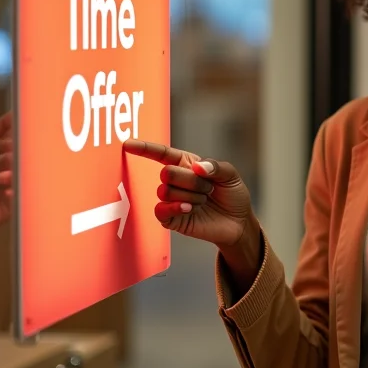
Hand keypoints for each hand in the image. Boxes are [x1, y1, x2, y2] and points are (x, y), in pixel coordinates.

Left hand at [0, 111, 12, 246]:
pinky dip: (17, 189)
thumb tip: (14, 157)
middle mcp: (4, 156)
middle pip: (20, 144)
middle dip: (18, 148)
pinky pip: (26, 187)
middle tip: (13, 154)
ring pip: (25, 165)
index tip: (25, 117)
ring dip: (15, 171)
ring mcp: (13, 173)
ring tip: (0, 179)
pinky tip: (7, 193)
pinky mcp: (19, 192)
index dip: (15, 120)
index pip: (5, 126)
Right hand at [123, 139, 253, 247]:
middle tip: (208, 189)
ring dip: (191, 196)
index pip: (162, 154)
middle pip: (167, 173)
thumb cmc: (233, 194)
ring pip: (166, 191)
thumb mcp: (230, 174)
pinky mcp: (171, 218)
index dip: (145, 148)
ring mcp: (172, 199)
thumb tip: (196, 167)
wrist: (239, 222)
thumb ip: (215, 166)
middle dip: (192, 181)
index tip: (128, 145)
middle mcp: (176, 180)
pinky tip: (190, 208)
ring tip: (204, 201)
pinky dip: (176, 207)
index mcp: (187, 164)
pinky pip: (161, 210)